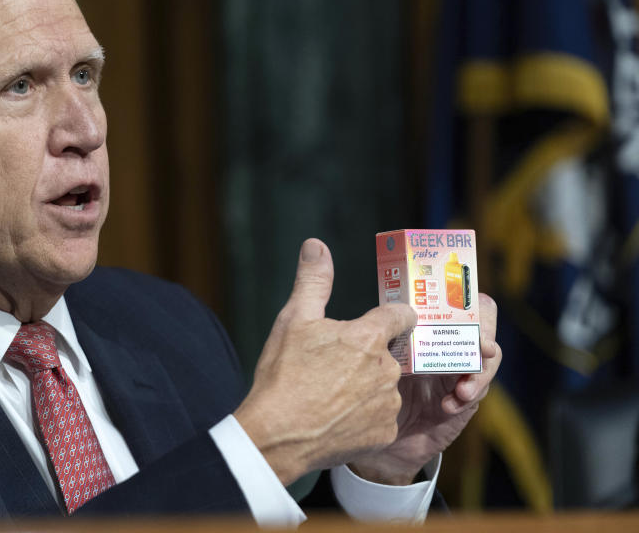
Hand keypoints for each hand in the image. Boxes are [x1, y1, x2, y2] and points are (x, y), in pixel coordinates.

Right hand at [233, 239, 416, 485]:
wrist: (278, 434)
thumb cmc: (283, 375)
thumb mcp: (293, 320)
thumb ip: (313, 281)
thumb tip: (316, 245)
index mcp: (368, 337)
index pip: (400, 316)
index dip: (392, 315)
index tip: (386, 319)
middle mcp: (386, 369)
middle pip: (389, 354)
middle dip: (369, 356)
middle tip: (336, 365)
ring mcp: (388, 403)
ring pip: (386, 387)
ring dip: (367, 388)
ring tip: (332, 394)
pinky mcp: (385, 432)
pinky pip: (381, 419)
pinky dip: (365, 418)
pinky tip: (338, 418)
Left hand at [348, 293, 501, 484]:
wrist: (378, 438)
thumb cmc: (371, 390)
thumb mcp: (377, 356)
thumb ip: (384, 334)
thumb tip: (389, 314)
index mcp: (427, 331)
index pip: (458, 307)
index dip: (467, 304)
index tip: (465, 313)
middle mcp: (447, 349)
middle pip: (482, 329)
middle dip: (484, 336)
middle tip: (482, 348)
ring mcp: (458, 375)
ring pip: (487, 362)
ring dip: (479, 373)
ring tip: (463, 390)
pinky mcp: (463, 403)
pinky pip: (475, 394)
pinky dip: (465, 397)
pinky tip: (448, 406)